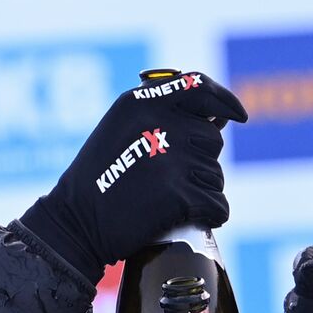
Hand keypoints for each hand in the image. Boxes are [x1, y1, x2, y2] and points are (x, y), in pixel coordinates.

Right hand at [16, 71, 247, 279]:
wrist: (75, 224)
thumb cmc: (98, 180)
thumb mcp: (119, 128)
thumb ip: (160, 114)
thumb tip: (219, 119)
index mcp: (142, 102)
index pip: (199, 88)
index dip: (223, 101)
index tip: (238, 115)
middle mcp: (160, 124)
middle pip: (212, 139)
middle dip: (198, 161)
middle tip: (167, 181)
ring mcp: (173, 159)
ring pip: (215, 175)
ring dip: (201, 190)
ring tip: (168, 202)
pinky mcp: (180, 195)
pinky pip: (217, 204)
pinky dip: (210, 216)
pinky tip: (188, 219)